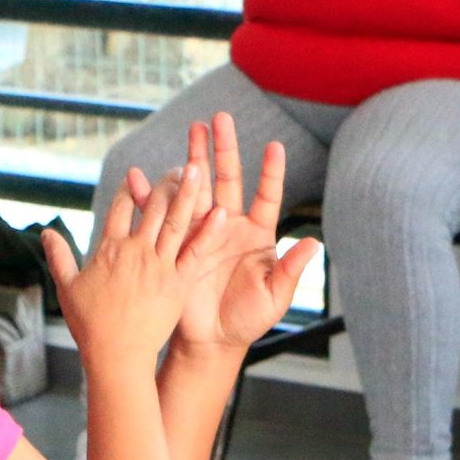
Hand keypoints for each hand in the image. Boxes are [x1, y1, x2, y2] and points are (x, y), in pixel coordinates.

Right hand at [43, 125, 216, 372]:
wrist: (116, 356)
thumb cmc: (90, 326)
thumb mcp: (67, 288)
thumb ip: (59, 257)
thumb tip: (46, 233)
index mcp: (109, 249)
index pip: (121, 208)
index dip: (129, 190)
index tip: (136, 176)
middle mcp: (136, 251)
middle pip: (153, 207)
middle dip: (165, 184)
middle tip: (179, 167)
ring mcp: (159, 266)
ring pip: (176, 221)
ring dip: (188, 193)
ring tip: (198, 170)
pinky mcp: (178, 283)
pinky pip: (195, 252)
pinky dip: (207, 231)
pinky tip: (220, 211)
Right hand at [141, 113, 318, 353]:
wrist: (211, 341)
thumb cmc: (248, 320)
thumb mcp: (274, 298)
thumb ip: (290, 270)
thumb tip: (314, 243)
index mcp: (257, 234)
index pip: (266, 195)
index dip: (270, 172)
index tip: (274, 147)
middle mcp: (229, 225)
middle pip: (228, 179)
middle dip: (224, 148)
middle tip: (219, 118)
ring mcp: (202, 231)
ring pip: (198, 187)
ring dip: (194, 159)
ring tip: (192, 130)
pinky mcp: (178, 243)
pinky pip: (166, 215)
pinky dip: (155, 196)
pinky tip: (145, 176)